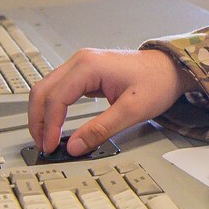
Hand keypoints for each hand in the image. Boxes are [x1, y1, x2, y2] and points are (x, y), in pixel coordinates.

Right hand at [27, 47, 193, 155]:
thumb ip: (101, 129)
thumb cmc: (156, 82)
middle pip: (42, 91)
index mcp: (88, 66)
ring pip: (47, 90)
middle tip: (43, 146)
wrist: (170, 68)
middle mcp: (79, 61)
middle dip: (38, 121)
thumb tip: (75, 146)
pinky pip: (58, 90)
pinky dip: (52, 108)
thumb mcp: (131, 111)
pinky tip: (55, 125)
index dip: (50, 126)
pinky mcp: (83, 74)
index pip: (56, 98)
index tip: (51, 146)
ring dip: (42, 115)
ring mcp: (80, 66)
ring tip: (46, 139)